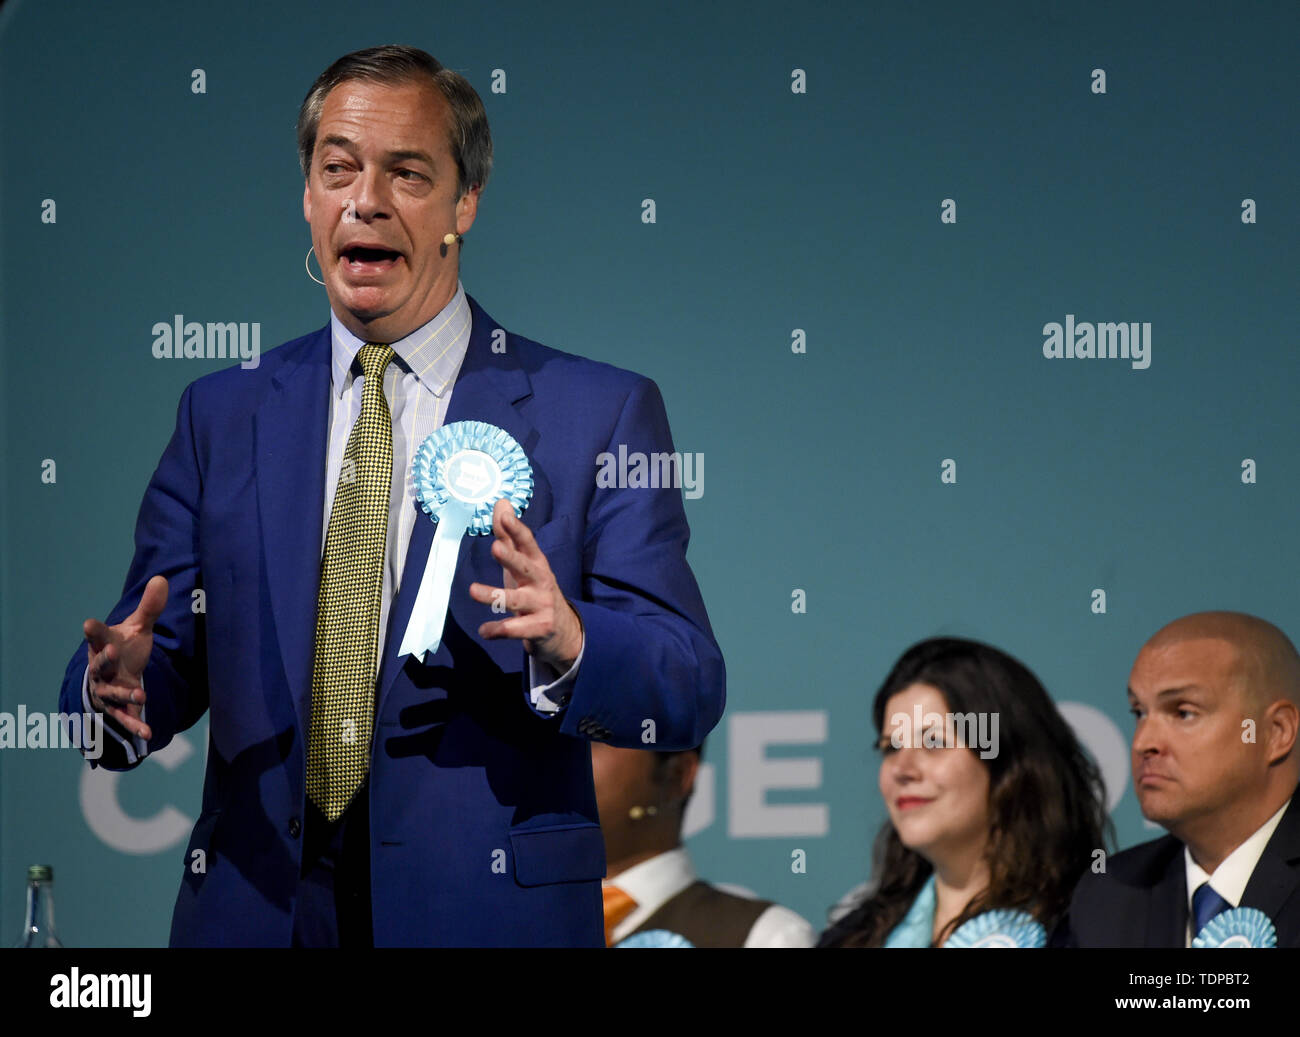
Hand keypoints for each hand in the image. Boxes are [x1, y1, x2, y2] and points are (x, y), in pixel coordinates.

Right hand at [82, 574, 167, 740]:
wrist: (117, 672)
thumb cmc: (124, 647)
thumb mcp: (138, 628)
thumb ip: (149, 608)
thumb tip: (162, 579)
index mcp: (102, 646)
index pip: (97, 635)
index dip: (94, 630)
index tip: (89, 623)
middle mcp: (100, 669)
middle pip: (99, 665)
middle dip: (103, 660)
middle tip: (111, 652)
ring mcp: (107, 690)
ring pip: (111, 693)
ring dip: (124, 693)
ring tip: (141, 693)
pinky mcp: (118, 707)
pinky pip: (125, 716)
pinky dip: (135, 725)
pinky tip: (147, 734)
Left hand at [470, 499, 582, 671]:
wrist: (563, 630)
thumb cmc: (535, 589)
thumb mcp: (523, 563)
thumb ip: (509, 536)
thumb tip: (501, 502)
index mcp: (537, 563)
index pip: (527, 543)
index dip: (516, 529)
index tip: (505, 516)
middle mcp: (541, 582)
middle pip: (526, 567)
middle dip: (511, 558)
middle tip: (495, 546)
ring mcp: (541, 605)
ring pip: (515, 600)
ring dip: (494, 595)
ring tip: (473, 590)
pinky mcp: (538, 628)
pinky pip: (515, 629)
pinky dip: (498, 630)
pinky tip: (483, 630)